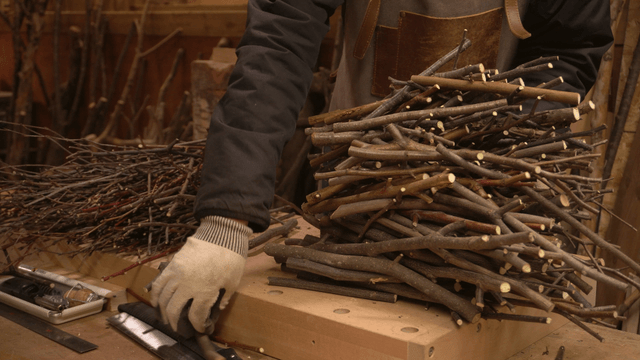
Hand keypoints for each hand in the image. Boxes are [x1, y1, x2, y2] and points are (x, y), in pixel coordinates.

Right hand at [149, 216, 250, 333]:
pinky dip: (155, 294)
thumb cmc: (231, 259)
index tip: (199, 329)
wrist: (221, 235)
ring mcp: (177, 275)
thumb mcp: (233, 282)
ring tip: (165, 317)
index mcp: (205, 292)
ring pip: (163, 298)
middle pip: (174, 310)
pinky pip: (158, 283)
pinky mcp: (171, 265)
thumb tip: (219, 308)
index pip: (196, 316)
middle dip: (175, 323)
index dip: (197, 326)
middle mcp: (187, 286)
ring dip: (162, 311)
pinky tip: (156, 302)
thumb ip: (224, 298)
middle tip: (178, 327)